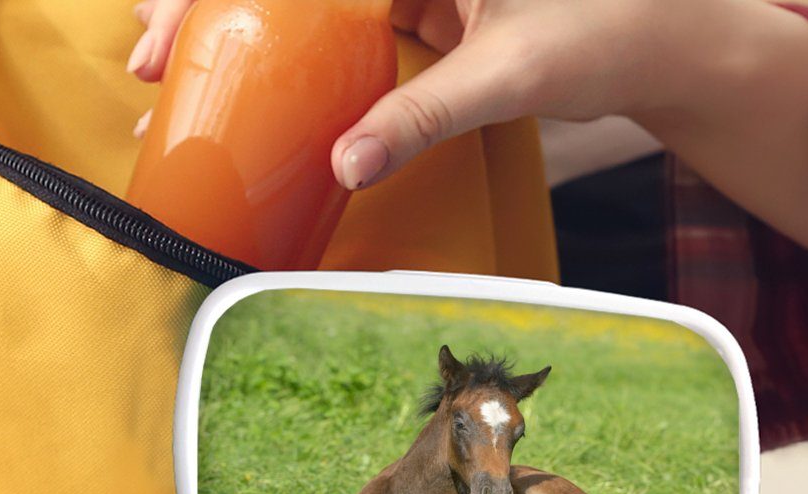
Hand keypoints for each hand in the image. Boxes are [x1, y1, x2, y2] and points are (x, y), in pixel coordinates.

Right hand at [125, 0, 807, 250]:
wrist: (658, 44)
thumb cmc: (605, 31)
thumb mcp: (509, 73)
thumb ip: (425, 114)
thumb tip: (345, 164)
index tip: (168, 30)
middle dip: (208, 12)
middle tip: (148, 65)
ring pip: (305, 7)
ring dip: (242, 42)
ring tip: (177, 86)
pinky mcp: (417, 13)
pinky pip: (339, 35)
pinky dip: (294, 64)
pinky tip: (255, 99)